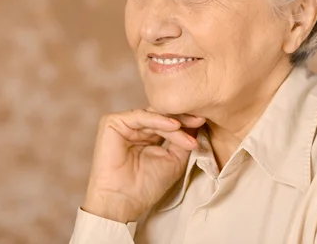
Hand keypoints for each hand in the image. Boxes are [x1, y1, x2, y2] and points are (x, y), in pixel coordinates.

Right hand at [82, 108, 205, 222]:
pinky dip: (159, 120)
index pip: (167, 122)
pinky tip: (175, 126)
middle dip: (183, 118)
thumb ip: (182, 140)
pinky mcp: (112, 122)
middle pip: (161, 116)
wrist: (123, 200)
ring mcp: (123, 124)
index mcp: (147, 136)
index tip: (204, 122)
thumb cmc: (146, 185)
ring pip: (154, 116)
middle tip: (200, 119)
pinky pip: (140, 116)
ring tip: (192, 126)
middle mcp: (134, 128)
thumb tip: (197, 122)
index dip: (186, 122)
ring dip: (174, 122)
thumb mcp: (174, 159)